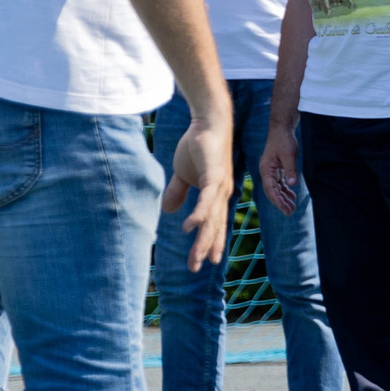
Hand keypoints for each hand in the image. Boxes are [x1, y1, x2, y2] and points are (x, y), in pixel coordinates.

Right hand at [162, 108, 232, 272]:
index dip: (212, 242)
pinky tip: (191, 228)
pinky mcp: (214, 176)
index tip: (208, 262)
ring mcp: (220, 186)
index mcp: (216, 195)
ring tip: (198, 258)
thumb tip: (168, 210)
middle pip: (214, 226)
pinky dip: (199, 214)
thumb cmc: (198, 146)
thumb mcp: (183, 174)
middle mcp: (222, 194)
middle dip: (207, 248)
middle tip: (198, 268)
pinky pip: (206, 200)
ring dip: (204, 239)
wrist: (207, 123)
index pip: (214, 223)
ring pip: (212, 219)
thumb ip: (178, 192)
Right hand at [259, 121, 300, 215]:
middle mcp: (266, 172)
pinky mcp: (277, 168)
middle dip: (280, 202)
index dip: (277, 200)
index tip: (285, 209)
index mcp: (266, 169)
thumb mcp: (289, 155)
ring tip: (292, 208)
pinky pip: (280, 182)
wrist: (282, 129)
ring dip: (283, 197)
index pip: (270, 189)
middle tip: (290, 212)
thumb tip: (292, 184)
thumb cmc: (284, 140)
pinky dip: (285, 189)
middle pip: (272, 191)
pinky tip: (292, 196)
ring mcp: (271, 170)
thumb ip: (290, 170)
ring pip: (276, 188)